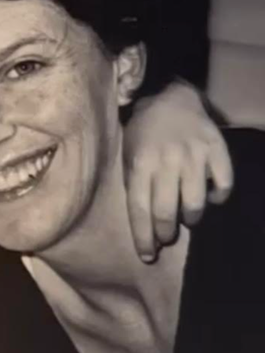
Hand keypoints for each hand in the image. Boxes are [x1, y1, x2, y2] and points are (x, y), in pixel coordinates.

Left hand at [124, 80, 232, 260]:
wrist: (168, 96)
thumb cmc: (143, 133)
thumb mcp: (128, 156)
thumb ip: (135, 185)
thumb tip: (144, 223)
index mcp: (139, 164)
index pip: (139, 209)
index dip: (143, 237)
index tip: (147, 256)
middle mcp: (166, 161)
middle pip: (166, 211)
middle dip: (165, 233)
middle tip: (166, 238)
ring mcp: (193, 155)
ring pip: (195, 203)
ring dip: (191, 219)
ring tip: (186, 218)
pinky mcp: (216, 148)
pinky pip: (223, 184)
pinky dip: (218, 197)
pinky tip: (210, 197)